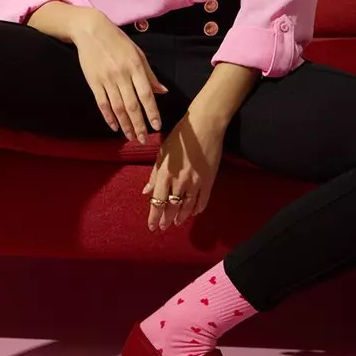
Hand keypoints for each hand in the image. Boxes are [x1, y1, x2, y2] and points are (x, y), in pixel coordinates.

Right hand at [70, 9, 167, 143]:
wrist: (91, 30)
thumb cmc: (118, 41)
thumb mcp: (138, 54)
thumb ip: (150, 74)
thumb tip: (163, 91)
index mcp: (135, 67)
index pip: (146, 95)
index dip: (152, 112)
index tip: (157, 126)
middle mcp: (121, 75)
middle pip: (132, 106)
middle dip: (139, 125)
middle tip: (143, 140)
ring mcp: (106, 79)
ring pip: (118, 107)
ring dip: (125, 125)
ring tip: (131, 137)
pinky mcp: (93, 82)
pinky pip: (102, 103)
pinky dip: (108, 117)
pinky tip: (114, 127)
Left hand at [142, 105, 225, 230]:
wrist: (204, 127)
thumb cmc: (180, 137)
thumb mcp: (162, 154)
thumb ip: (154, 174)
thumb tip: (146, 191)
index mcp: (165, 174)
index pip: (158, 201)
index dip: (154, 216)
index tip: (152, 226)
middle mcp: (180, 182)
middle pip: (171, 207)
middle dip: (166, 220)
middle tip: (162, 228)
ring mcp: (196, 183)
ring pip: (187, 207)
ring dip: (181, 217)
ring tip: (176, 223)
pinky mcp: (209, 181)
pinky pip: (203, 200)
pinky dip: (197, 208)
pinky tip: (193, 212)